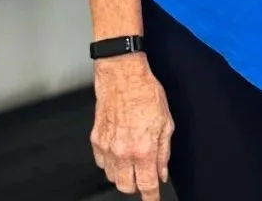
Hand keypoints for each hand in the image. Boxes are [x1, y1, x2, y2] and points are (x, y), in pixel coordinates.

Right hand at [90, 55, 174, 198]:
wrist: (122, 74)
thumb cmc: (145, 91)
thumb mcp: (166, 122)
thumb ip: (163, 151)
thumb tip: (162, 171)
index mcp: (143, 149)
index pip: (147, 185)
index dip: (151, 197)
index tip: (153, 200)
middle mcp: (123, 152)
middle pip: (126, 187)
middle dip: (136, 186)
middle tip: (144, 175)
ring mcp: (107, 147)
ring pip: (112, 177)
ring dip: (123, 174)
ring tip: (132, 160)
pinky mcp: (95, 139)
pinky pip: (101, 163)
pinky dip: (110, 162)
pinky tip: (119, 151)